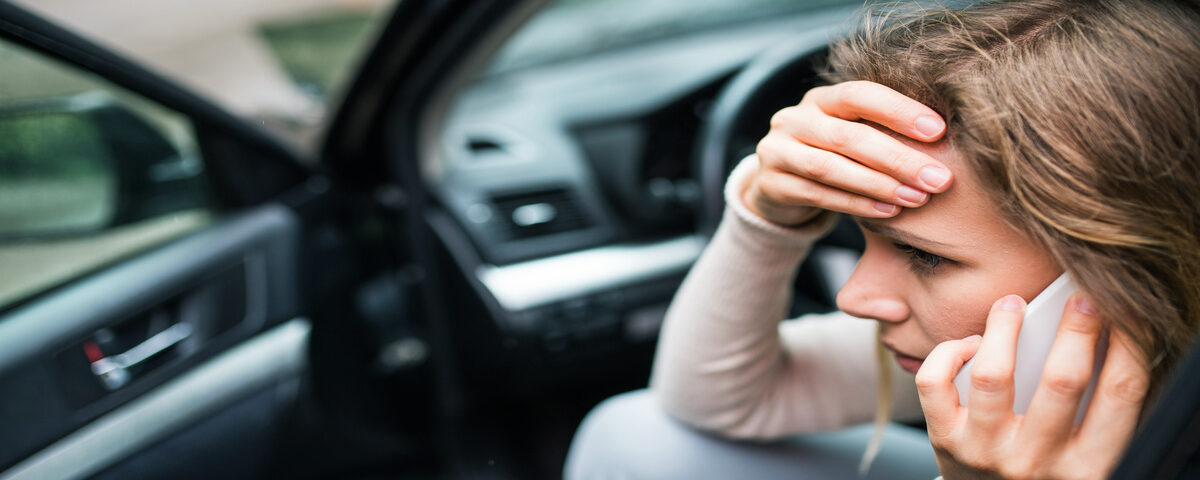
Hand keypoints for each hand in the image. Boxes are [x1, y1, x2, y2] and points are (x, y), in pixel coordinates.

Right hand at [745, 80, 952, 225]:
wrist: (777, 185)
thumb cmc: (832, 157)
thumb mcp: (851, 134)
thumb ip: (882, 131)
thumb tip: (946, 140)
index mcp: (820, 99)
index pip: (859, 94)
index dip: (899, 110)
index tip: (939, 131)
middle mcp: (794, 119)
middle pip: (848, 136)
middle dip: (899, 158)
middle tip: (940, 178)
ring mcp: (777, 151)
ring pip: (830, 168)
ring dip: (878, 184)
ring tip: (917, 198)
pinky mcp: (771, 185)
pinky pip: (818, 195)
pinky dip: (856, 205)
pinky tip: (888, 212)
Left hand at [917, 294, 1149, 478]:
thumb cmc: (1045, 468)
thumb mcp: (1085, 451)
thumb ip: (1094, 406)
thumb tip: (1098, 331)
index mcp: (1089, 466)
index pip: (1120, 394)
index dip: (1131, 344)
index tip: (1124, 310)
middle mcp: (1038, 461)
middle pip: (1063, 380)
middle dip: (1076, 328)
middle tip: (1081, 296)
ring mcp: (987, 451)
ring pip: (994, 375)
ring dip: (1004, 328)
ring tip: (1012, 304)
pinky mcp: (946, 440)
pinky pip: (936, 383)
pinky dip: (949, 352)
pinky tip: (971, 344)